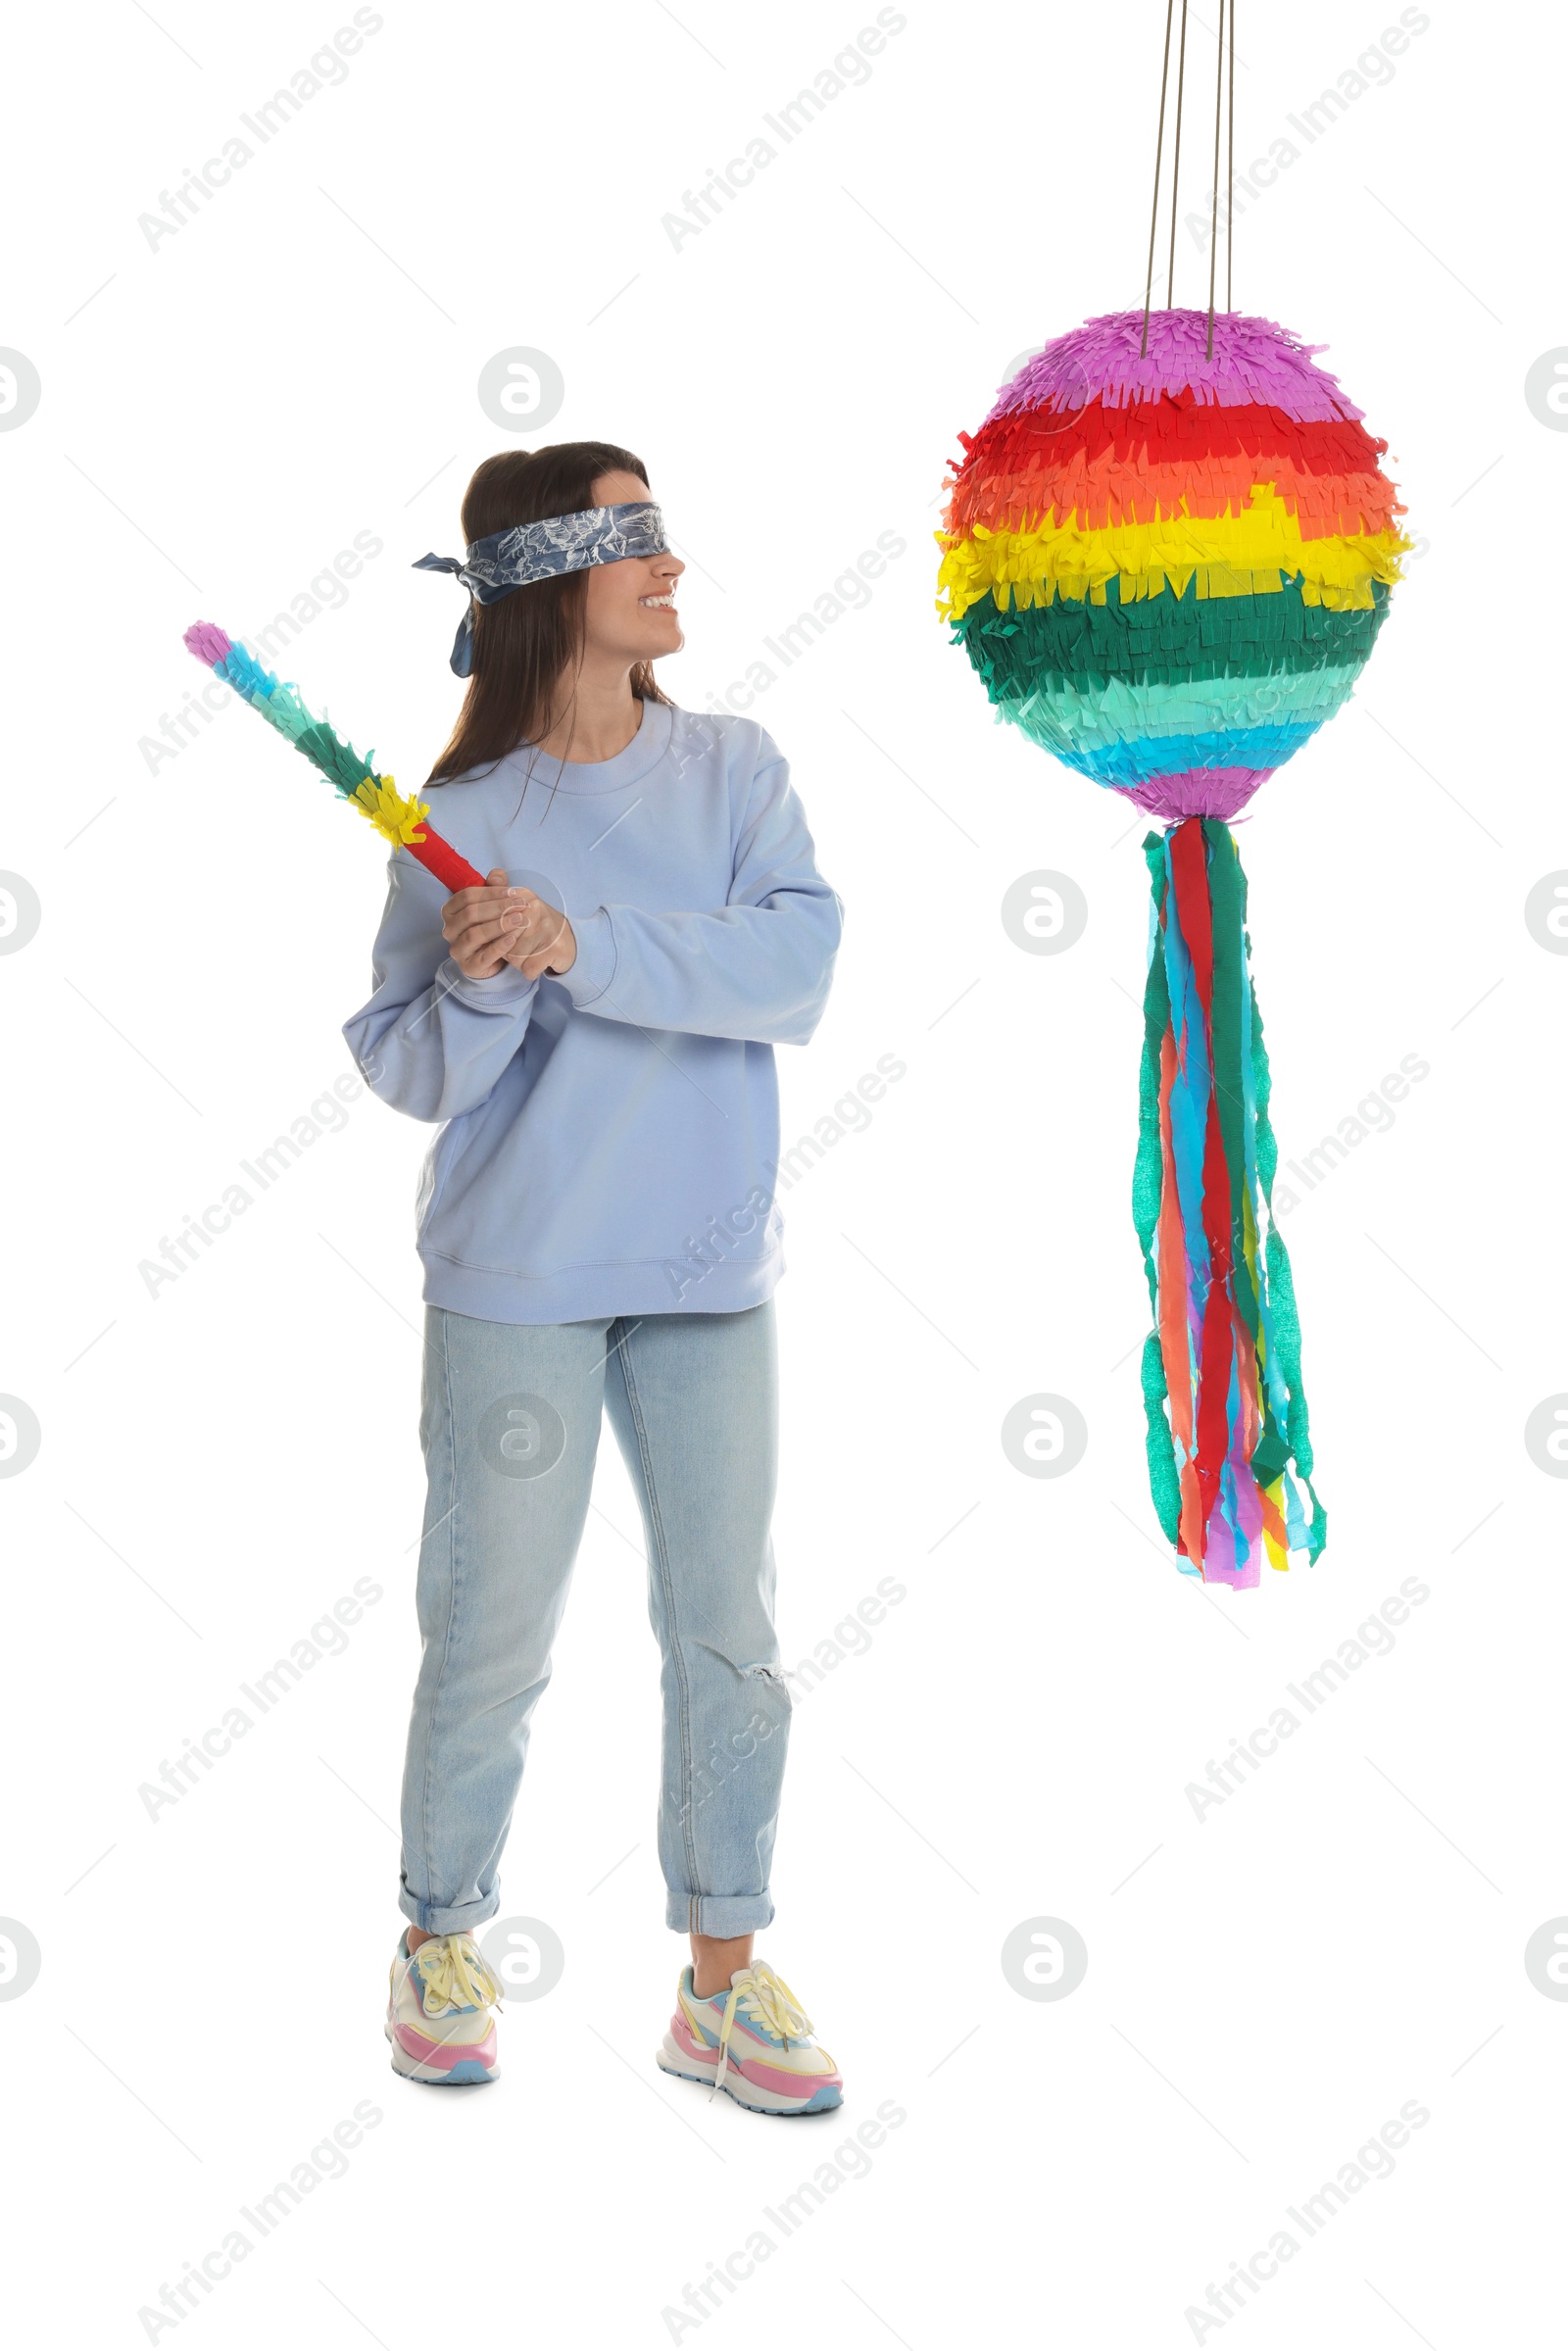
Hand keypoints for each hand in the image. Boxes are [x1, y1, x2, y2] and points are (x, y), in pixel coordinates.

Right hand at [442, 869, 577, 981]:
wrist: (492, 958)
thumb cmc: (489, 926)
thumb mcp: (492, 904)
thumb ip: (494, 887)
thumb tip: (497, 875)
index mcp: (450, 910)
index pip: (467, 896)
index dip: (491, 892)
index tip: (513, 892)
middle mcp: (449, 930)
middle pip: (471, 914)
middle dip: (498, 907)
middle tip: (521, 904)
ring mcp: (457, 949)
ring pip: (475, 934)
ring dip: (500, 925)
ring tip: (520, 919)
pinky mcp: (468, 966)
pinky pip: (484, 955)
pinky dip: (500, 945)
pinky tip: (514, 938)